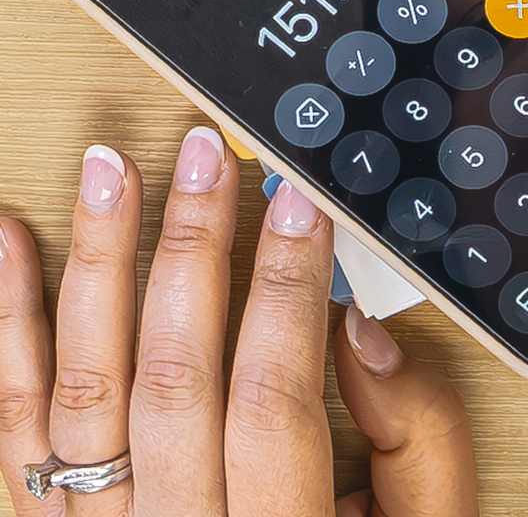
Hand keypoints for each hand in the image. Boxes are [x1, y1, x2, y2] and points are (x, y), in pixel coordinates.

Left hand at [0, 131, 477, 515]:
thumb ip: (418, 442)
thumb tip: (365, 332)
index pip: (270, 394)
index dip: (285, 285)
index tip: (298, 196)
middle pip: (171, 376)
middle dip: (191, 248)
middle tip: (207, 153)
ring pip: (85, 388)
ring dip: (97, 264)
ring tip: (110, 169)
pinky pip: (16, 430)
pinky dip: (10, 327)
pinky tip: (12, 246)